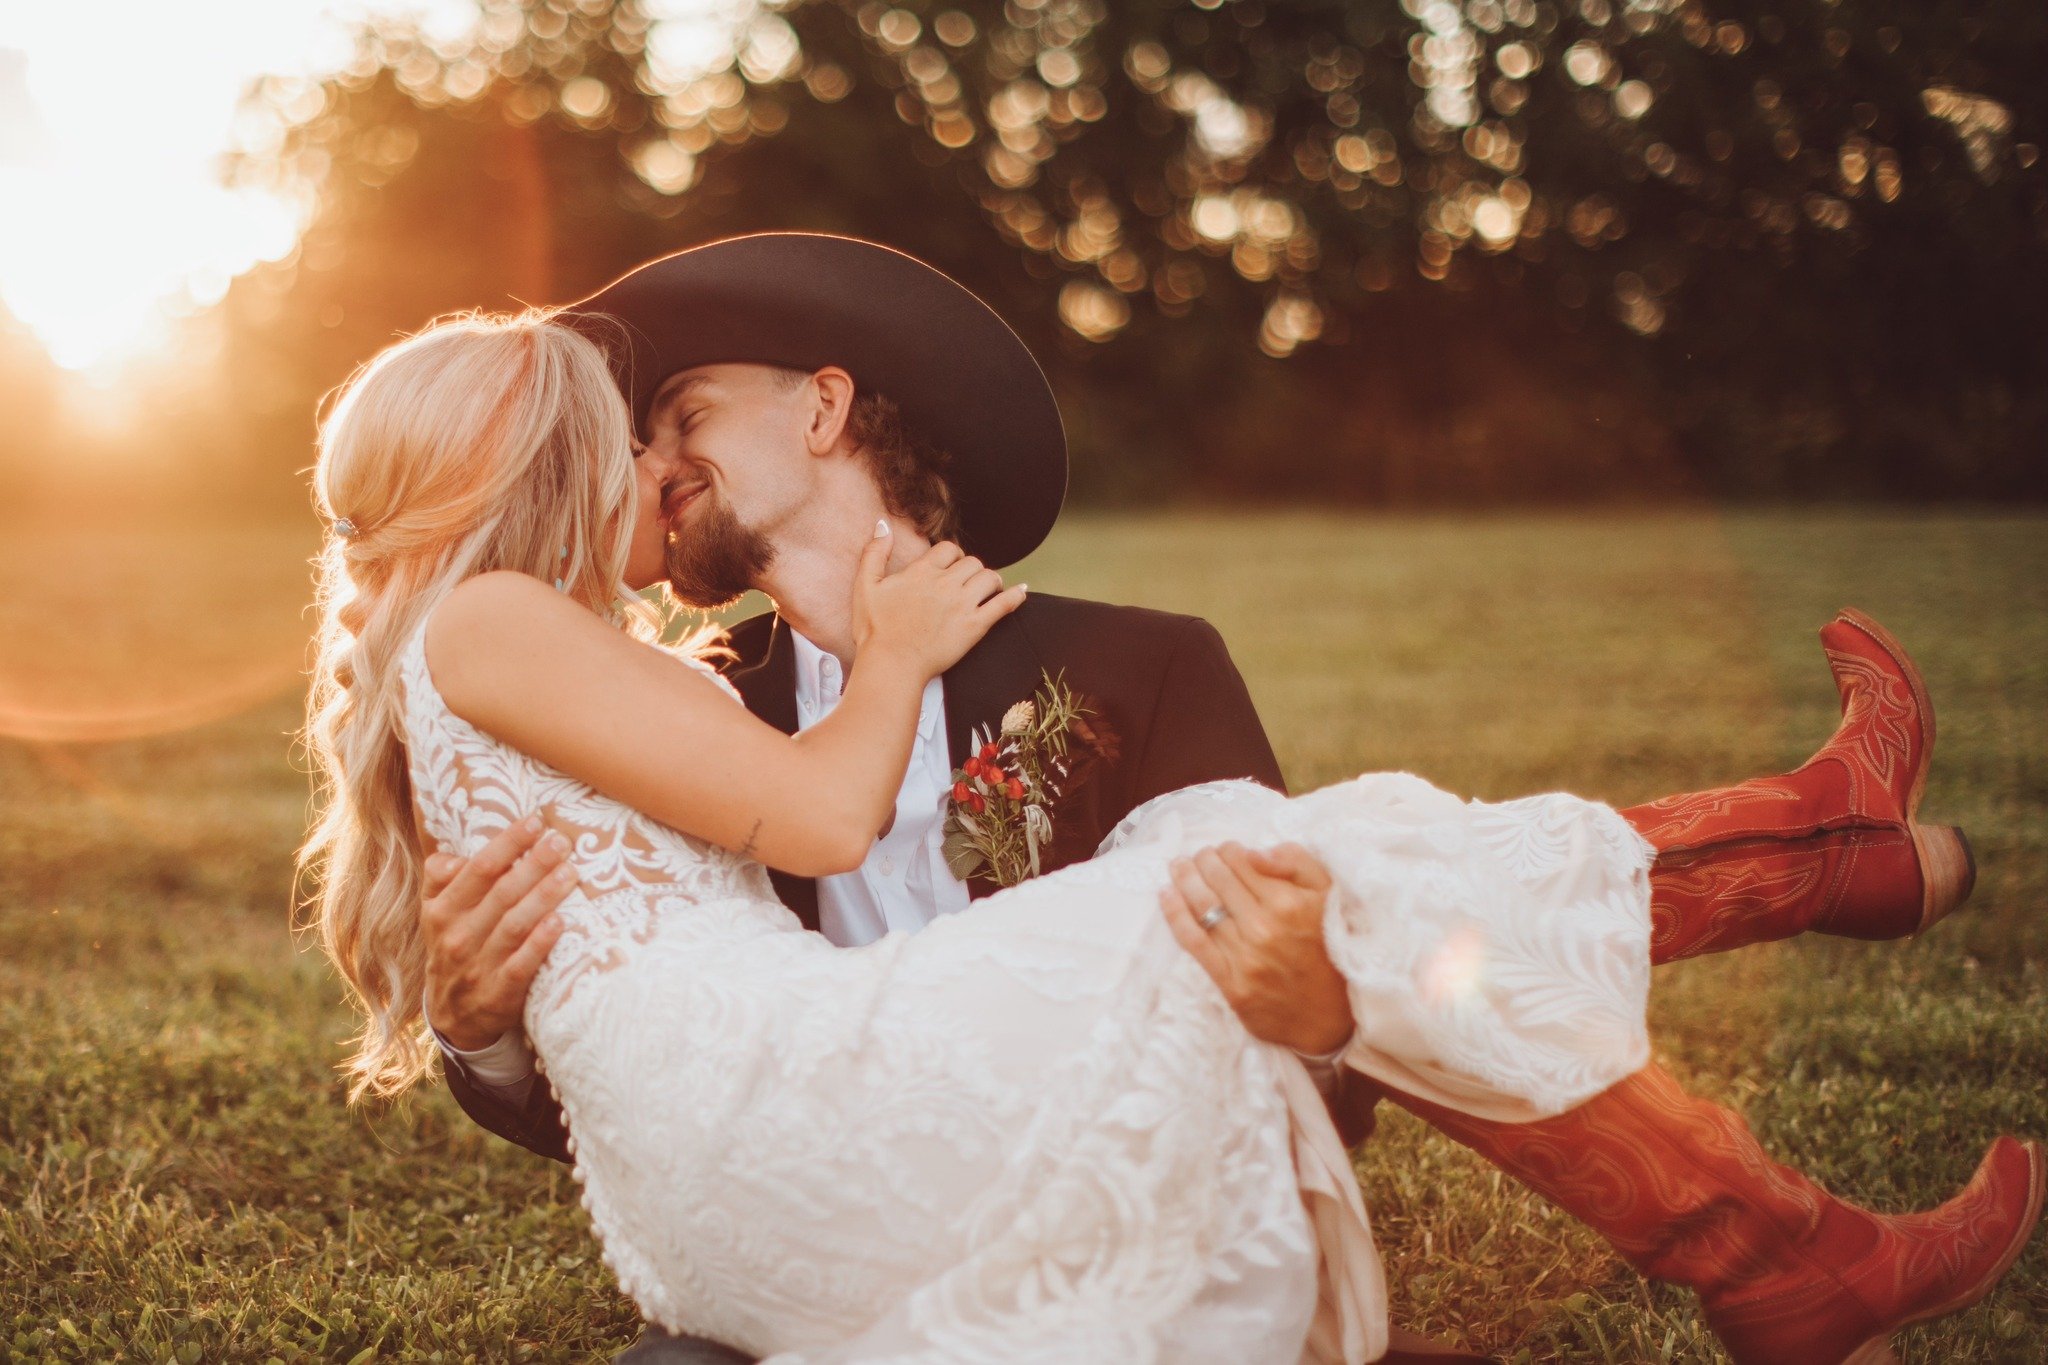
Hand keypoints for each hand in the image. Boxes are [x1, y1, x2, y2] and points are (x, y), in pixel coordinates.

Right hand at [421, 817, 574, 1051]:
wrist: (453, 1014)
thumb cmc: (454, 945)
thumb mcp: (436, 912)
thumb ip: (440, 877)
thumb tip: (454, 854)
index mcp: (443, 911)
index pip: (478, 869)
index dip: (507, 843)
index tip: (535, 821)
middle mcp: (458, 936)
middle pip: (501, 893)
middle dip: (533, 863)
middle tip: (562, 841)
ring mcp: (478, 966)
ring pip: (514, 925)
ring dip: (543, 896)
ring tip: (570, 872)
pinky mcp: (499, 994)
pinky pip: (522, 965)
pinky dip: (540, 943)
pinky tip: (560, 921)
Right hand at [852, 526, 1027, 678]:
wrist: (891, 664)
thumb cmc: (875, 630)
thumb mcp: (865, 586)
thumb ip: (874, 553)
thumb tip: (883, 525)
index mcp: (921, 572)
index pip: (949, 549)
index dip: (952, 555)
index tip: (950, 566)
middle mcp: (945, 584)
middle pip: (972, 562)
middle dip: (971, 569)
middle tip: (967, 582)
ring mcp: (962, 605)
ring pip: (990, 577)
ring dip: (991, 581)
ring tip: (988, 589)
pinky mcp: (975, 627)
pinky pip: (1004, 604)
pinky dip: (1015, 596)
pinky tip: (1021, 593)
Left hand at [1160, 842, 1354, 1056]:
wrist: (1332, 1016)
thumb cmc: (1332, 950)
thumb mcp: (1329, 896)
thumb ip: (1297, 863)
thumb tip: (1255, 851)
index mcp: (1289, 903)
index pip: (1242, 861)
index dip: (1229, 850)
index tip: (1226, 849)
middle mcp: (1264, 928)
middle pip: (1217, 880)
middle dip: (1203, 860)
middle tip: (1198, 855)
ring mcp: (1245, 958)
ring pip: (1202, 906)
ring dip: (1185, 880)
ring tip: (1179, 867)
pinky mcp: (1232, 984)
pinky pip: (1194, 942)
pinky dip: (1175, 915)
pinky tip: (1166, 896)